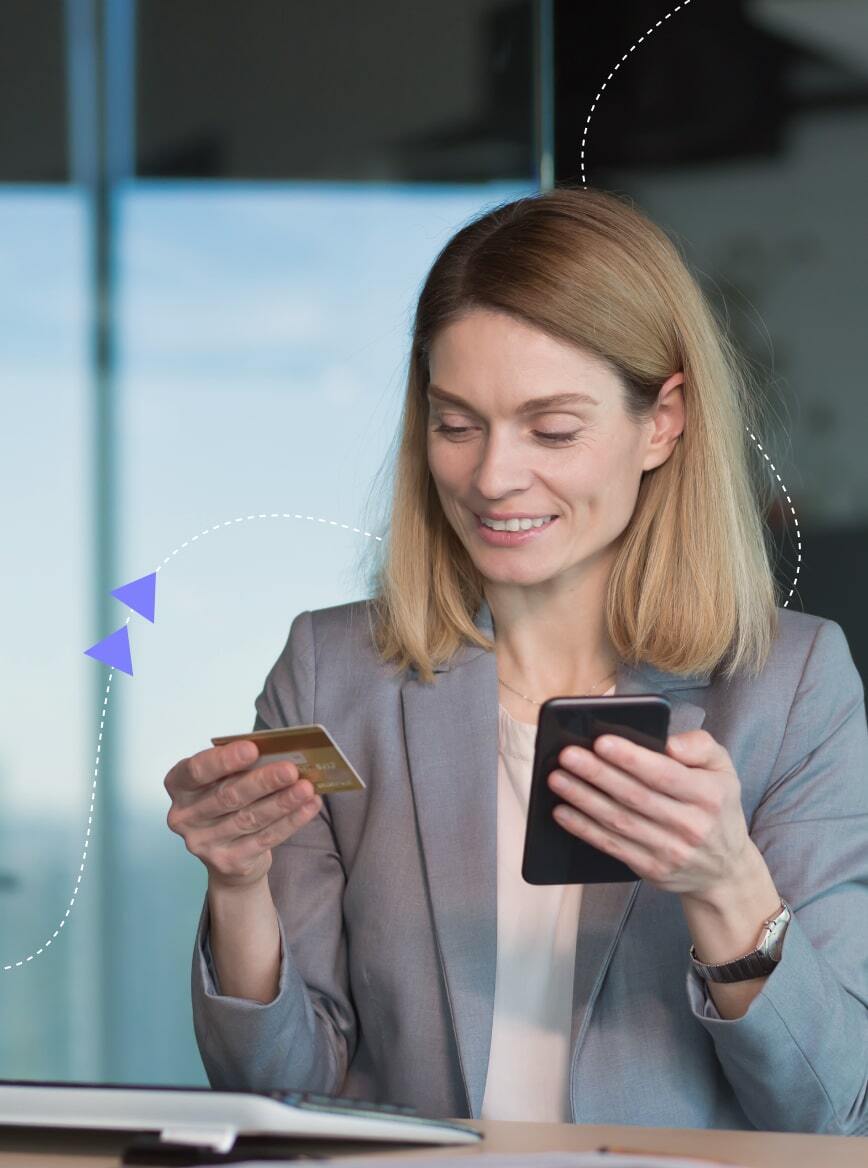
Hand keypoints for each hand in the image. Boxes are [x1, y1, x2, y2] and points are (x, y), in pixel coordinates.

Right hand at [164, 740, 321, 887]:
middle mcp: (185, 817)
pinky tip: (309, 806)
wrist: (228, 856)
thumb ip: (242, 768)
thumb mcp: (224, 780)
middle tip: (291, 769)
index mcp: (179, 787)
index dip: (223, 760)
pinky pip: (265, 839)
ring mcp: (204, 843)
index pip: (196, 771)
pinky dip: (290, 821)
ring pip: (249, 819)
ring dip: (282, 802)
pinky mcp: (228, 862)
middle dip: (263, 781)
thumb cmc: (227, 804)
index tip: (252, 749)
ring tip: (307, 788)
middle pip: (227, 796)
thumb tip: (280, 755)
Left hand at [547, 729, 752, 896]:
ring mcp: (671, 851)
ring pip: (619, 821)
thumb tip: (669, 743)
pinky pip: (612, 846)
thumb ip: (700, 745)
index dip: (631, 759)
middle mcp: (691, 825)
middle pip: (635, 796)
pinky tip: (562, 811)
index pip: (665, 774)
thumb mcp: (723, 769)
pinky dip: (584, 829)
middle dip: (597, 774)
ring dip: (583, 799)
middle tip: (567, 755)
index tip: (601, 741)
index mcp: (709, 795)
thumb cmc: (716, 807)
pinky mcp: (652, 869)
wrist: (726, 870)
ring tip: (557, 778)